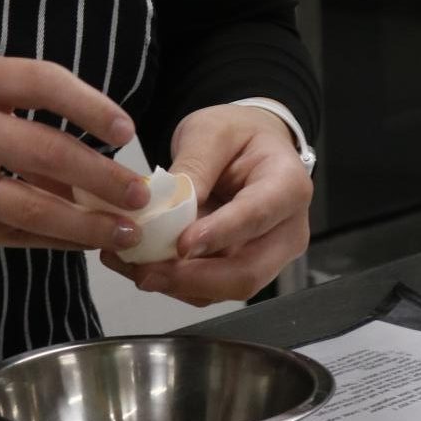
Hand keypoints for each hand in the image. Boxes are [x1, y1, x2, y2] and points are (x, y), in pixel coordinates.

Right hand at [0, 54, 150, 251]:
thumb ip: (12, 109)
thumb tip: (86, 151)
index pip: (42, 82)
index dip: (91, 105)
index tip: (126, 130)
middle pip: (44, 150)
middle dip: (100, 177)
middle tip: (138, 196)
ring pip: (27, 205)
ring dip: (81, 222)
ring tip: (119, 232)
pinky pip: (1, 234)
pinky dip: (43, 239)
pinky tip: (72, 242)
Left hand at [101, 105, 311, 305]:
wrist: (249, 147)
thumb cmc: (236, 135)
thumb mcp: (211, 132)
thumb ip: (194, 166)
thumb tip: (170, 210)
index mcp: (288, 185)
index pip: (257, 216)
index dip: (220, 234)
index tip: (182, 245)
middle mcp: (287, 230)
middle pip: (247, 272)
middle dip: (193, 278)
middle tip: (145, 270)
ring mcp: (268, 257)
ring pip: (225, 288)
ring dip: (177, 284)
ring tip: (132, 267)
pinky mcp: (243, 269)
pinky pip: (210, 288)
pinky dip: (175, 283)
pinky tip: (142, 267)